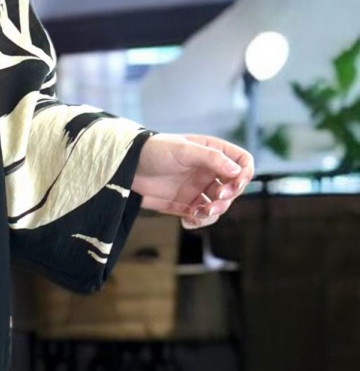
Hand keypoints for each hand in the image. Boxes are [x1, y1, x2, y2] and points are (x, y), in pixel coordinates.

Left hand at [132, 134, 254, 228]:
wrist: (126, 167)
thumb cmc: (154, 150)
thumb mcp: (183, 149)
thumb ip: (211, 158)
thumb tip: (237, 171)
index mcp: (213, 152)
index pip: (242, 162)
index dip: (244, 174)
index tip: (236, 184)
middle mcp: (209, 171)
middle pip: (233, 188)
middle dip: (228, 197)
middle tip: (216, 201)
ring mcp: (198, 188)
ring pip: (219, 205)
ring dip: (214, 212)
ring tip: (199, 213)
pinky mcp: (185, 204)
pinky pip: (201, 216)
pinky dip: (199, 221)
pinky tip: (188, 220)